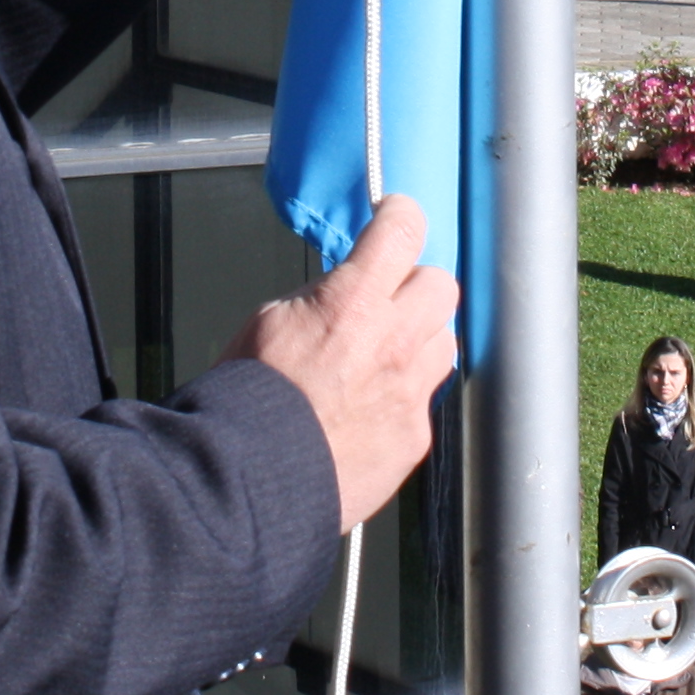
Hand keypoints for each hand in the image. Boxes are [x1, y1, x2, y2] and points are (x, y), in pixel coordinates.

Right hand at [223, 194, 456, 531]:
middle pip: (441, 284)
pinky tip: (369, 411)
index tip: (394, 218)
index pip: (403, 231)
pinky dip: (403, 398)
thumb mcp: (270, 320)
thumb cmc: (250, 398)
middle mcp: (394, 341)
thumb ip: (321, 298)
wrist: (252, 478)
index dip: (401, 216)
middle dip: (416, 286)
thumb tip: (343, 292)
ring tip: (382, 359)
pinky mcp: (415, 437)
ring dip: (420, 341)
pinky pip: (425, 401)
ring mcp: (410, 392)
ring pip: (445, 343)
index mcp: (353, 301)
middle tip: (388, 300)